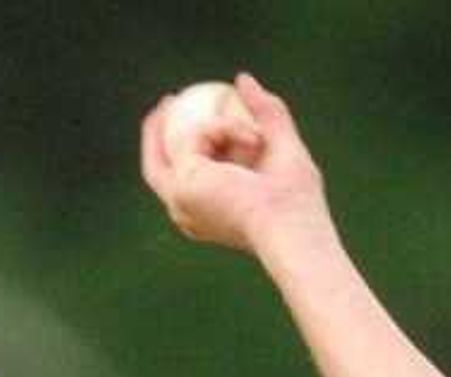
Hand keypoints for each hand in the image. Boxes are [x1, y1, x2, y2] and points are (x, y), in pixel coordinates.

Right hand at [138, 70, 325, 254]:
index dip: (179, 142)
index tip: (186, 110)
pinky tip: (254, 141)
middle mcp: (184, 211)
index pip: (180, 175)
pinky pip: (196, 134)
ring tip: (252, 135)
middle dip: (156, 130)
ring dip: (213, 128)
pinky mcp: (181, 181)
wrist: (289, 225)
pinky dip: (225, 128)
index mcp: (204, 212)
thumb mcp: (282, 146)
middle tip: (170, 100)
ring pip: (175, 146)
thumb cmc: (294, 201)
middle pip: (155, 165)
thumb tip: (242, 77)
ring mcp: (178, 198)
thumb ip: (267, 112)